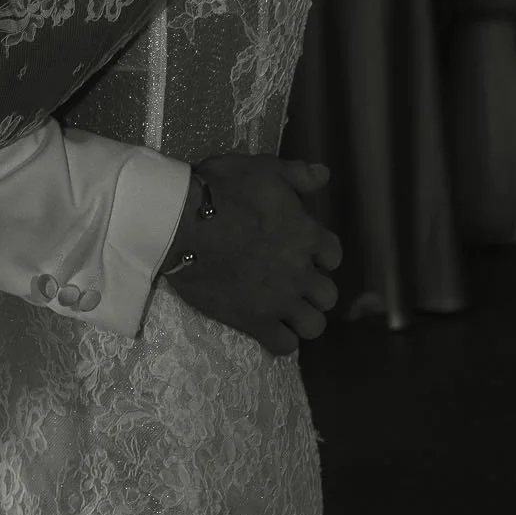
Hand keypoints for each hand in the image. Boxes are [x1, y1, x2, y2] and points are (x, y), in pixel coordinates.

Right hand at [164, 156, 340, 353]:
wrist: (182, 224)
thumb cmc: (222, 191)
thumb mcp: (263, 168)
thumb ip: (297, 174)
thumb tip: (324, 175)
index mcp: (307, 235)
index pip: (333, 255)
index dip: (320, 254)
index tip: (303, 252)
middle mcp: (300, 273)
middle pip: (328, 296)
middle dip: (314, 290)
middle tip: (292, 282)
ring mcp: (279, 301)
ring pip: (313, 326)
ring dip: (303, 318)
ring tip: (283, 309)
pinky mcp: (254, 322)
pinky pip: (284, 345)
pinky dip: (280, 339)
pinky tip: (267, 326)